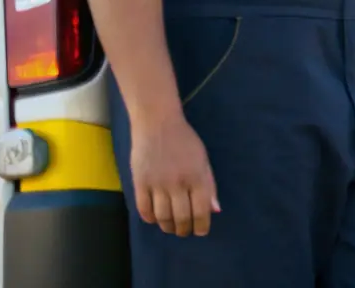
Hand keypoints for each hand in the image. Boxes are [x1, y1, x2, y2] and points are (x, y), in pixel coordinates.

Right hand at [130, 109, 218, 236]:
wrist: (157, 123)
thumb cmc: (184, 140)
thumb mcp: (203, 159)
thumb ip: (209, 185)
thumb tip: (214, 210)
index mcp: (197, 176)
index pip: (201, 210)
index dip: (201, 225)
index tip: (201, 231)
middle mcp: (178, 183)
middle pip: (181, 218)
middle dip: (184, 230)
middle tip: (185, 231)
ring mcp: (157, 184)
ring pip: (162, 217)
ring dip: (168, 227)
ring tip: (171, 227)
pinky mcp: (140, 182)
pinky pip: (144, 209)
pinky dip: (150, 218)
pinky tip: (155, 218)